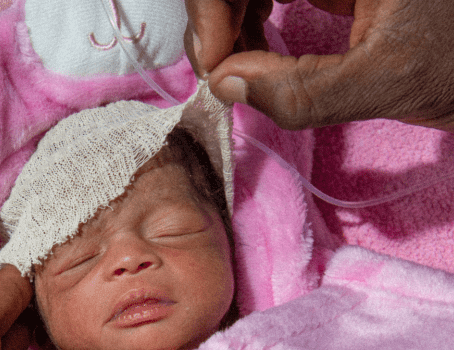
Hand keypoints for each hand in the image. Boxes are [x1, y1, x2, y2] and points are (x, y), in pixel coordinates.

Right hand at [185, 0, 453, 130]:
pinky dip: (247, 22)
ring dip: (229, 22)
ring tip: (241, 68)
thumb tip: (226, 85)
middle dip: (216, 17)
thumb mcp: (388, 81)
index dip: (210, 6)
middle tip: (222, 72)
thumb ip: (304, 92)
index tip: (216, 65)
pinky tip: (257, 52)